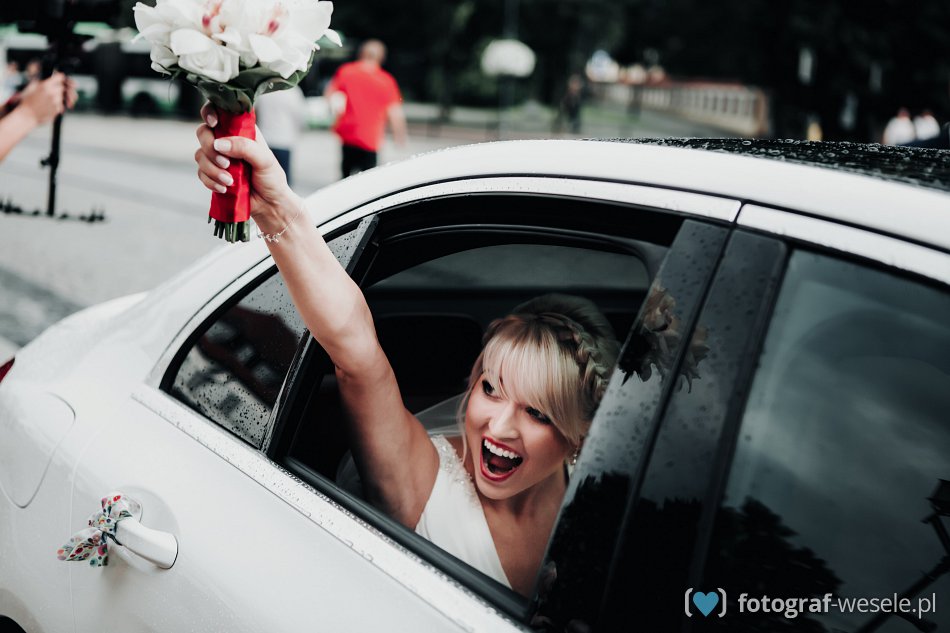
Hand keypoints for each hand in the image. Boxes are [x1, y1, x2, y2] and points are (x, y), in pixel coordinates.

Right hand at [18, 72, 75, 125]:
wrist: (27, 115)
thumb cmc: (28, 101)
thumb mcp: (32, 87)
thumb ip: (43, 81)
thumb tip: (52, 77)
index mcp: (45, 86)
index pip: (60, 77)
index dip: (59, 78)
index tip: (58, 79)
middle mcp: (51, 93)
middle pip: (62, 87)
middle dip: (57, 89)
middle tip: (49, 92)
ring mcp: (55, 102)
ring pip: (62, 96)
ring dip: (57, 97)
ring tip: (46, 100)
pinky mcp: (57, 109)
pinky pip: (61, 105)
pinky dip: (57, 105)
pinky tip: (47, 106)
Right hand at [194, 103, 298, 225]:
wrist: (269, 205)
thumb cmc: (272, 179)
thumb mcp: (265, 160)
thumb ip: (244, 147)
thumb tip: (219, 143)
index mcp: (241, 131)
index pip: (220, 112)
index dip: (210, 112)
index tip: (214, 123)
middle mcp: (227, 141)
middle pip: (203, 132)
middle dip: (210, 148)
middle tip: (225, 163)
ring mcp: (218, 158)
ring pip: (200, 155)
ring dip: (212, 169)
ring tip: (230, 182)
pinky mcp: (213, 174)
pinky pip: (201, 173)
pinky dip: (210, 181)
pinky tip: (225, 189)